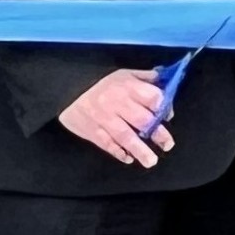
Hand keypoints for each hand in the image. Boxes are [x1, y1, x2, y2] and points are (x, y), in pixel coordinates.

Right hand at [59, 69, 175, 168]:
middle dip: (158, 134)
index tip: (168, 116)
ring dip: (139, 149)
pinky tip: (128, 158)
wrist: (66, 88)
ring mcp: (104, 118)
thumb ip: (145, 78)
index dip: (164, 108)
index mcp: (128, 86)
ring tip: (151, 160)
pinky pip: (106, 143)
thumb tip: (165, 81)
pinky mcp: (92, 130)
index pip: (152, 97)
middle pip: (142, 120)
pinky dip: (118, 152)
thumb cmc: (99, 81)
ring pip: (125, 136)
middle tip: (167, 144)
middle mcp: (118, 103)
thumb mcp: (124, 73)